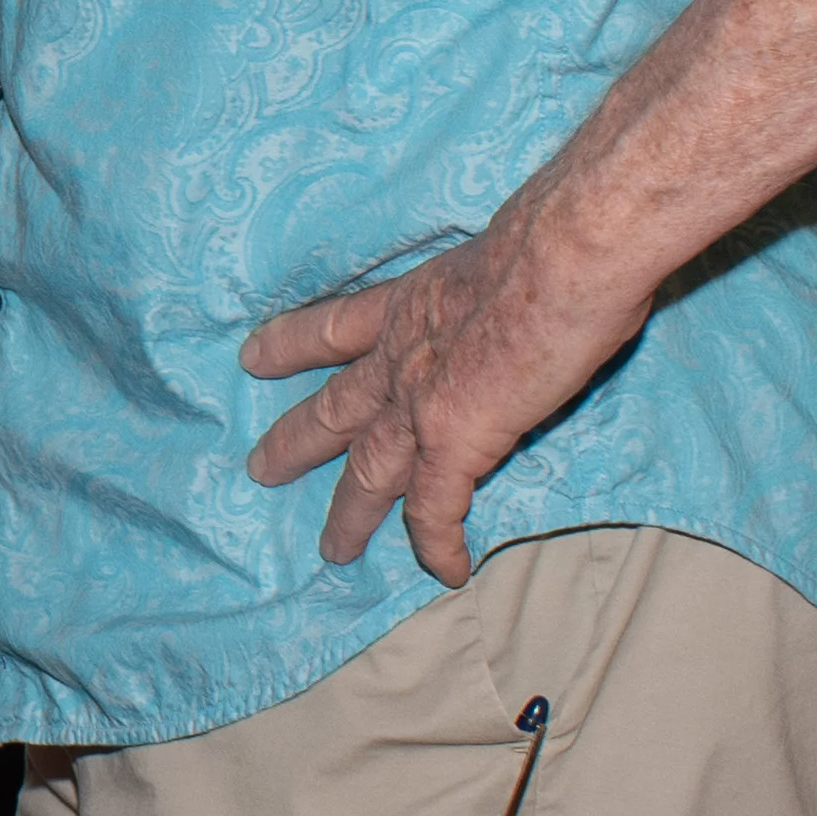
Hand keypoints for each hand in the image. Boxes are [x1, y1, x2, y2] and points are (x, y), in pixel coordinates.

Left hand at [239, 197, 655, 586]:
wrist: (563, 258)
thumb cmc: (548, 244)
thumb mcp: (491, 260)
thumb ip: (484, 294)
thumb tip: (513, 301)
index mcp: (408, 305)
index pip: (336, 327)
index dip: (292, 343)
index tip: (253, 355)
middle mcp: (399, 356)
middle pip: (335, 408)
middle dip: (297, 441)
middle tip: (260, 469)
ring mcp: (420, 403)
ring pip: (370, 471)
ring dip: (351, 513)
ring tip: (333, 549)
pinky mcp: (455, 442)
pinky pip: (438, 508)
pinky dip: (439, 543)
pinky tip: (446, 571)